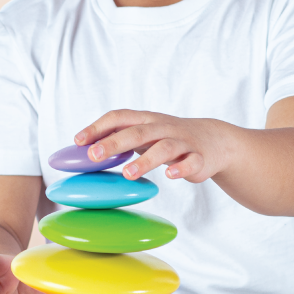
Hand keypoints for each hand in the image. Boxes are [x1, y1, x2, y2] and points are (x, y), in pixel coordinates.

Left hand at [75, 110, 232, 183]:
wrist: (215, 140)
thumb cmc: (169, 137)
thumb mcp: (145, 133)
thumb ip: (120, 138)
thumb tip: (84, 149)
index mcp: (146, 120)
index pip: (119, 117)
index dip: (98, 127)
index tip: (78, 141)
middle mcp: (163, 128)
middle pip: (137, 132)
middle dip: (114, 142)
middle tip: (93, 155)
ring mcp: (182, 142)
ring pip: (163, 148)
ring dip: (145, 160)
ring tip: (128, 173)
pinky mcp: (199, 158)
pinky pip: (191, 162)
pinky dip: (181, 168)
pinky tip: (170, 176)